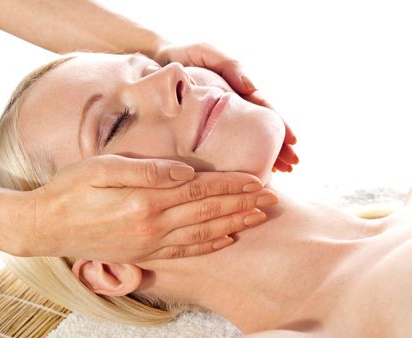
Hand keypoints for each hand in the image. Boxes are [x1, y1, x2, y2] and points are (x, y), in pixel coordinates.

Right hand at [19, 155, 276, 262]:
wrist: (47, 227)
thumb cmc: (71, 190)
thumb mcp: (102, 168)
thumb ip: (145, 169)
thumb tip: (184, 169)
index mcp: (145, 199)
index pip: (200, 188)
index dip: (231, 184)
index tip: (258, 180)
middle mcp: (153, 224)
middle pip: (208, 211)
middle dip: (243, 203)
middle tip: (272, 200)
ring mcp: (151, 242)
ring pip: (204, 232)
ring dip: (234, 223)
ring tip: (259, 217)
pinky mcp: (145, 252)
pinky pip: (186, 250)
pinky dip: (210, 244)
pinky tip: (227, 239)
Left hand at [154, 42, 298, 171]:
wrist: (153, 64)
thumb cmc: (182, 56)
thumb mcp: (205, 53)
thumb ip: (228, 64)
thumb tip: (250, 87)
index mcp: (235, 92)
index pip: (263, 110)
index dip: (279, 125)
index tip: (293, 141)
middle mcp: (229, 110)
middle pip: (259, 130)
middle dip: (277, 147)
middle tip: (291, 165)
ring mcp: (216, 122)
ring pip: (244, 143)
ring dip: (263, 157)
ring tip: (278, 174)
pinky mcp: (199, 132)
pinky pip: (220, 149)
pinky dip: (235, 162)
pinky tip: (245, 175)